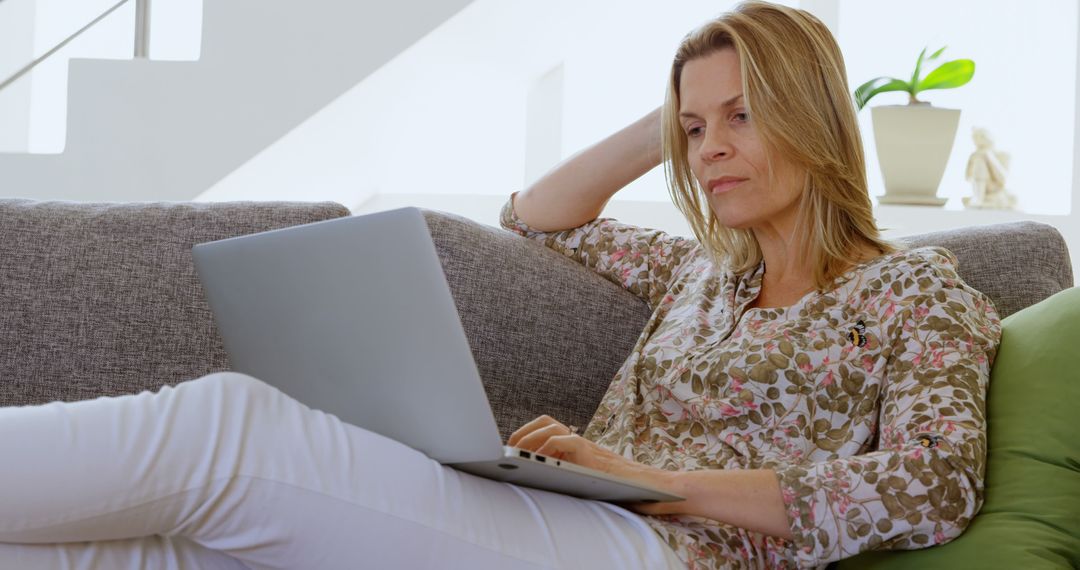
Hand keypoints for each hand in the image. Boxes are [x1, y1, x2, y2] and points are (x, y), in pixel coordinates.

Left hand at [507, 415, 685, 515]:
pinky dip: (547, 446)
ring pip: (551, 426)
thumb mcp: (589, 480)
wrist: (656, 489)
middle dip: (523, 431)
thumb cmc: (625, 490)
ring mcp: (587, 446)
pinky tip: (538, 460)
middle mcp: (581, 442)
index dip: (528, 433)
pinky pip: (564, 441)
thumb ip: (569, 474)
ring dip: (530, 436)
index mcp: (578, 448)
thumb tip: (538, 479)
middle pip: (546, 421)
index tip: (511, 447)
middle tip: (509, 446)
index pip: (548, 428)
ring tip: (517, 451)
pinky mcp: (592, 453)